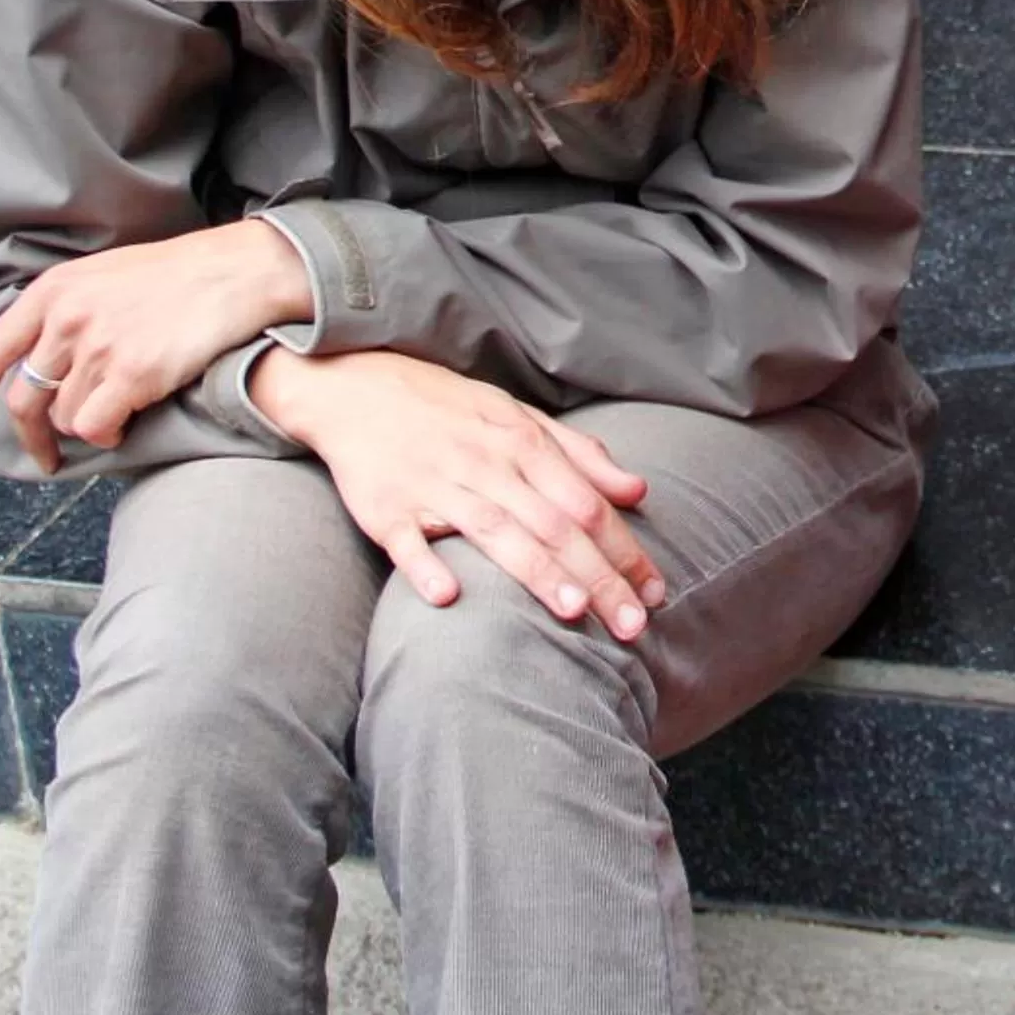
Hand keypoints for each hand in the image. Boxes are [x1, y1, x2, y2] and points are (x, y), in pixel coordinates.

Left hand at [0, 220, 314, 471]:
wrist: (237, 271)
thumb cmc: (181, 273)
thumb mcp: (104, 274)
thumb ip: (66, 309)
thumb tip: (44, 357)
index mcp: (53, 292)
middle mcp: (67, 320)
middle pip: (23, 399)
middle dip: (31, 436)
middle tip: (44, 456)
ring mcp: (98, 348)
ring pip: (65, 418)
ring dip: (87, 426)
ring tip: (117, 414)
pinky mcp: (132, 374)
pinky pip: (96, 428)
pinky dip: (108, 434)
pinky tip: (128, 421)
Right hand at [252, 347, 664, 641]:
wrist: (358, 388)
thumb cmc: (452, 411)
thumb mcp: (522, 418)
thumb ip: (582, 456)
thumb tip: (639, 491)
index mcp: (524, 444)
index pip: (588, 505)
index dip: (625, 549)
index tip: (656, 593)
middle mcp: (487, 465)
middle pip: (554, 526)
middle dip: (599, 577)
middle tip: (634, 627)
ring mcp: (435, 486)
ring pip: (495, 531)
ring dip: (536, 572)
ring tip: (574, 612)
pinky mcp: (385, 508)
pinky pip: (407, 540)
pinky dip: (426, 566)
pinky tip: (449, 597)